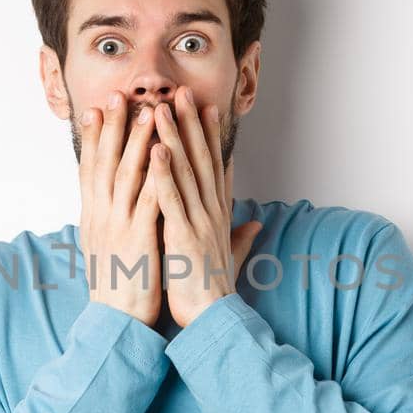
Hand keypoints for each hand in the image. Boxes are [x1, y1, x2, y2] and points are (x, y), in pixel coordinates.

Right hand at [77, 89, 162, 326]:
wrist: (116, 325)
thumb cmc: (118, 288)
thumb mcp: (110, 251)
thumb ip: (115, 223)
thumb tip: (115, 207)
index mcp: (95, 219)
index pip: (91, 170)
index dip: (95, 139)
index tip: (98, 111)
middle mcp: (101, 218)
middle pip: (104, 163)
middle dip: (111, 128)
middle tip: (116, 96)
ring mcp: (117, 227)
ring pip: (126, 175)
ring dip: (136, 142)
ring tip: (146, 112)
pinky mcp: (137, 240)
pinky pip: (147, 200)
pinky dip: (154, 174)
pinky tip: (163, 154)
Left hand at [149, 86, 263, 327]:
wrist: (214, 320)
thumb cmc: (215, 290)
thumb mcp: (231, 257)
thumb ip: (241, 236)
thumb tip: (256, 224)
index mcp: (218, 215)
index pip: (215, 167)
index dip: (210, 136)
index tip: (205, 108)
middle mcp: (212, 212)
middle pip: (202, 159)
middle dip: (192, 123)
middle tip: (182, 92)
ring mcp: (199, 222)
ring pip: (185, 171)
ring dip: (175, 137)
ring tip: (163, 108)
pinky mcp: (184, 236)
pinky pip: (172, 199)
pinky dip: (164, 173)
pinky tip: (156, 150)